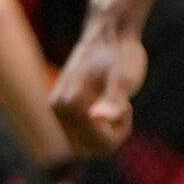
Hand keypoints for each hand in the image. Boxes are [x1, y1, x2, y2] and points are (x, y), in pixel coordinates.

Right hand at [51, 25, 146, 157]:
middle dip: (112, 135)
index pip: (98, 144)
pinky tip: (107, 108)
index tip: (127, 106)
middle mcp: (56, 110)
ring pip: (84, 146)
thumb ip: (114, 100)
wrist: (109, 34)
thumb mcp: (125, 78)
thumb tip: (100, 118)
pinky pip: (80, 137)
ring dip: (105, 134)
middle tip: (123, 108)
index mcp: (68, 104)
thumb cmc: (120, 54)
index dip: (119, 131)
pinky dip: (97, 130)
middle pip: (90, 149)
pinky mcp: (61, 110)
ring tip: (115, 108)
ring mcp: (57, 111)